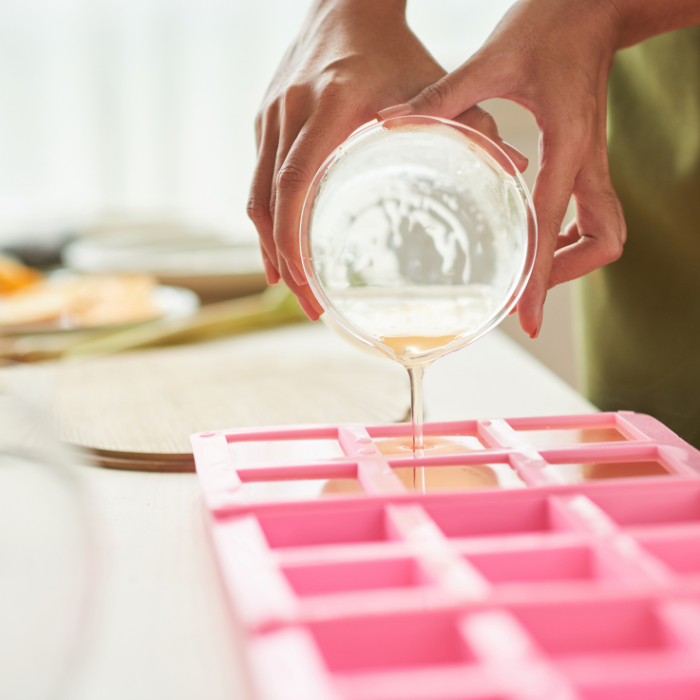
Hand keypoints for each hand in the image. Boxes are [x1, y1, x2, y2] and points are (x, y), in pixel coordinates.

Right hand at [247, 0, 526, 319]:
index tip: (309, 285)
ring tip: (290, 282)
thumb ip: (472, 124)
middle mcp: (290, 112)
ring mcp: (270, 116)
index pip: (296, 187)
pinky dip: (268, 216)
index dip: (294, 243)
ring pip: (255, 194)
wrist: (345, 2)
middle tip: (305, 302)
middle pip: (267, 202)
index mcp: (329, 107)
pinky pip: (258, 176)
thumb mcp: (431, 82)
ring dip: (269, 244)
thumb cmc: (393, 47)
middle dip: (282, 260)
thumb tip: (514, 168)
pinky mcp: (264, 118)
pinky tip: (282, 242)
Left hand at [384, 0, 627, 337]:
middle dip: (568, 272)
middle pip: (603, 241)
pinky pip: (592, 209)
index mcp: (568, 145)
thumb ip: (441, 98)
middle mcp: (588, 160)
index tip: (526, 321)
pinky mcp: (588, 154)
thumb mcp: (493, 59)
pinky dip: (569, 230)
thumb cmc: (552, 23)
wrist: (598, 1)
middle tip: (529, 290)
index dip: (542, 280)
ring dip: (573, 255)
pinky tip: (536, 227)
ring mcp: (594, 159)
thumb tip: (389, 123)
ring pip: (605, 229)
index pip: (556, 228)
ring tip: (530, 268)